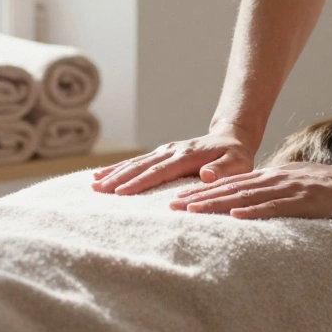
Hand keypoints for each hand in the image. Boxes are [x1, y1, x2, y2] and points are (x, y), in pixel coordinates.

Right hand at [91, 131, 255, 195]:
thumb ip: (224, 170)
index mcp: (187, 157)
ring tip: (94, 184)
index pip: (159, 171)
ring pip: (135, 163)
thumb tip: (207, 175)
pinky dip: (118, 168)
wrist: (231, 139)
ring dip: (114, 173)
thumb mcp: (237, 164)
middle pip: (141, 166)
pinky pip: (136, 162)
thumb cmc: (236, 157)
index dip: (140, 182)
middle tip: (99, 190)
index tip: (121, 192)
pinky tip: (102, 175)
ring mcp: (164, 151)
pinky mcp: (161, 154)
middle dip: (119, 178)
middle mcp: (171, 151)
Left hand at [168, 161, 331, 220]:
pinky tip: (236, 216)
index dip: (201, 192)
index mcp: (268, 177)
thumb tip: (245, 203)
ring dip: (217, 204)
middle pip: (229, 189)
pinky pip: (275, 207)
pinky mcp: (303, 201)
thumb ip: (268, 191)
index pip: (228, 184)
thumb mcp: (290, 184)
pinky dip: (254, 211)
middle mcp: (272, 180)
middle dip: (199, 197)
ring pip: (245, 196)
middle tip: (171, 205)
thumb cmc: (325, 187)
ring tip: (193, 210)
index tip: (177, 199)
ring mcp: (286, 189)